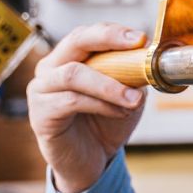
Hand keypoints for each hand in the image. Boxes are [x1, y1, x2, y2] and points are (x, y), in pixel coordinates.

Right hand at [27, 23, 146, 192]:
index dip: (113, 32)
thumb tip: (152, 56)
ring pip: (74, 74)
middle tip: (136, 46)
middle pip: (75, 42)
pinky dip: (102, 105)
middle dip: (108, 40)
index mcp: (69, 57)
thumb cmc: (107, 122)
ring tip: (135, 99)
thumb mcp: (127, 94)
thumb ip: (132, 75)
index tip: (140, 38)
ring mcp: (41, 90)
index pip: (88, 34)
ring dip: (110, 85)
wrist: (93, 160)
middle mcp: (50, 68)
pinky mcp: (40, 114)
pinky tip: (120, 112)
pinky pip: (71, 101)